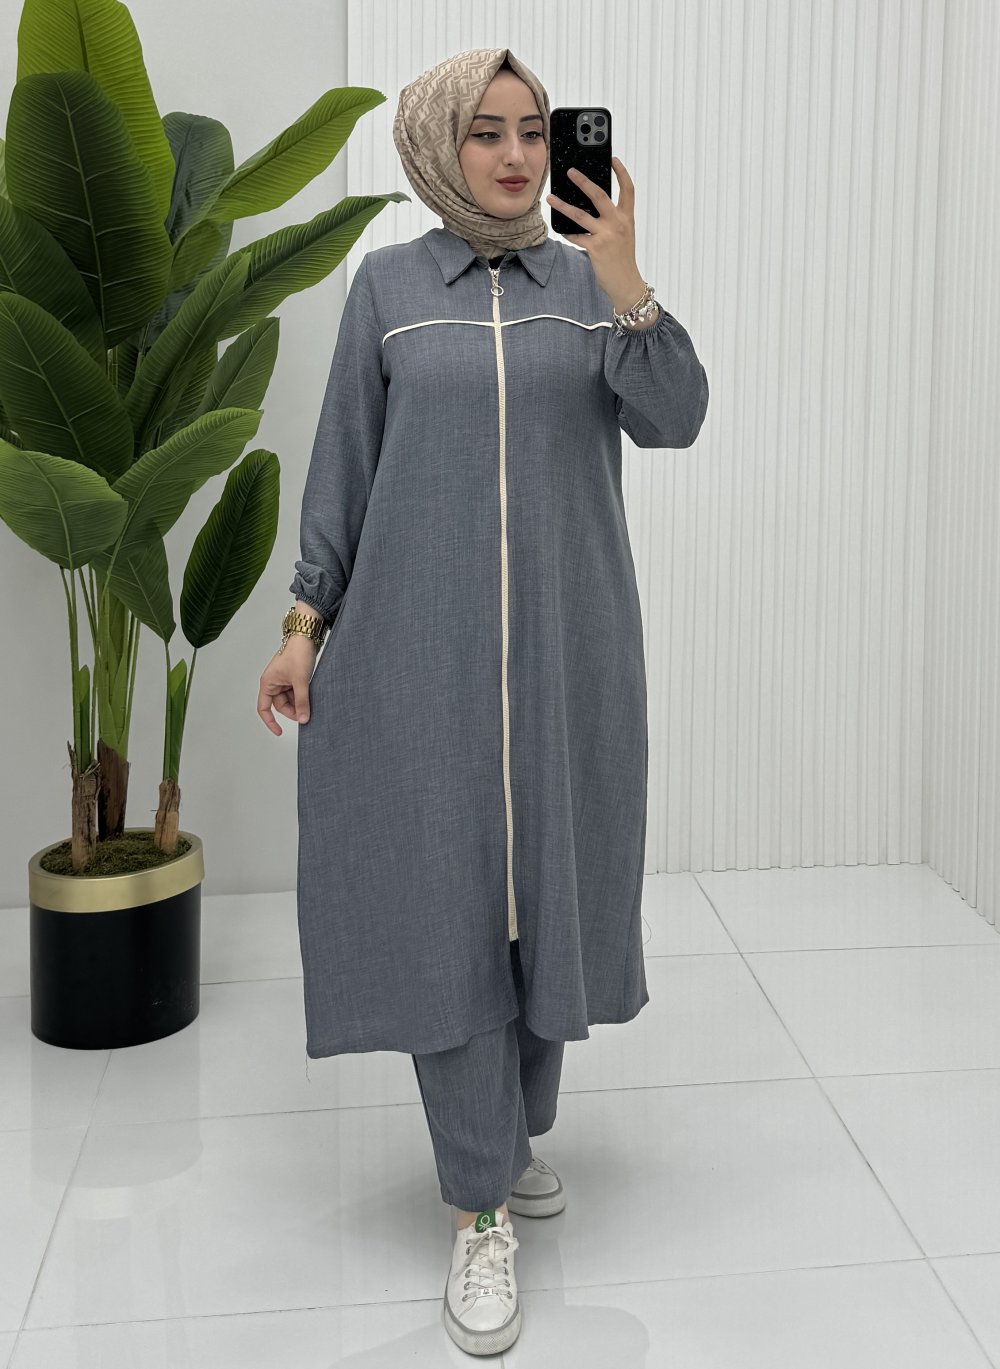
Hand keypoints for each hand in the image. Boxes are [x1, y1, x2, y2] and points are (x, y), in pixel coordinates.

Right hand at [257, 636, 317, 735]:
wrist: (307, 637)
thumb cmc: (298, 653)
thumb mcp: (300, 681)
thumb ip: (302, 701)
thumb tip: (303, 719)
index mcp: (268, 683)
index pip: (264, 708)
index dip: (270, 722)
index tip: (279, 732)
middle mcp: (273, 682)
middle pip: (280, 706)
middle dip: (293, 711)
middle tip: (306, 714)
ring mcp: (283, 680)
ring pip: (290, 700)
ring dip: (299, 703)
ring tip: (310, 702)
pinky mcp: (293, 677)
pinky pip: (296, 693)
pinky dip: (303, 697)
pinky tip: (311, 697)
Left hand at [546, 156, 644, 309]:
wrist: (626, 283)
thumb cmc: (623, 259)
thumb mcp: (624, 235)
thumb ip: (612, 219)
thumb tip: (590, 206)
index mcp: (627, 218)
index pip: (628, 189)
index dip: (621, 172)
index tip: (613, 159)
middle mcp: (618, 223)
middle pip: (599, 195)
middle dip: (583, 181)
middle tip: (570, 171)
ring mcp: (606, 235)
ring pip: (580, 215)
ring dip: (562, 205)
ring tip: (550, 198)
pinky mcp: (595, 248)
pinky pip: (576, 236)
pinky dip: (567, 233)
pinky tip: (559, 229)